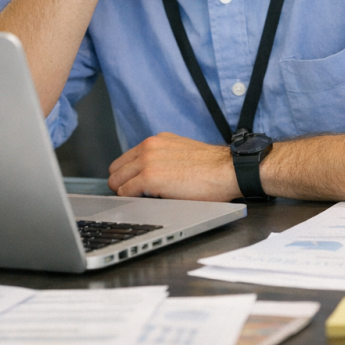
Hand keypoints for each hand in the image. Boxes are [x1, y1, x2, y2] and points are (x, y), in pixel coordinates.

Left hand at [107, 133, 240, 200]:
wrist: (228, 170)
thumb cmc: (212, 169)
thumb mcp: (182, 154)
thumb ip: (164, 159)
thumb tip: (153, 175)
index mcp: (157, 141)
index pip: (125, 159)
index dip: (126, 177)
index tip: (132, 187)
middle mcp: (149, 147)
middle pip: (116, 170)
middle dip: (121, 185)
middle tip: (134, 198)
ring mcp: (147, 161)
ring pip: (116, 182)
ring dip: (124, 194)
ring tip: (140, 202)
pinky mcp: (149, 177)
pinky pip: (125, 192)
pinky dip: (130, 201)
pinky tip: (145, 204)